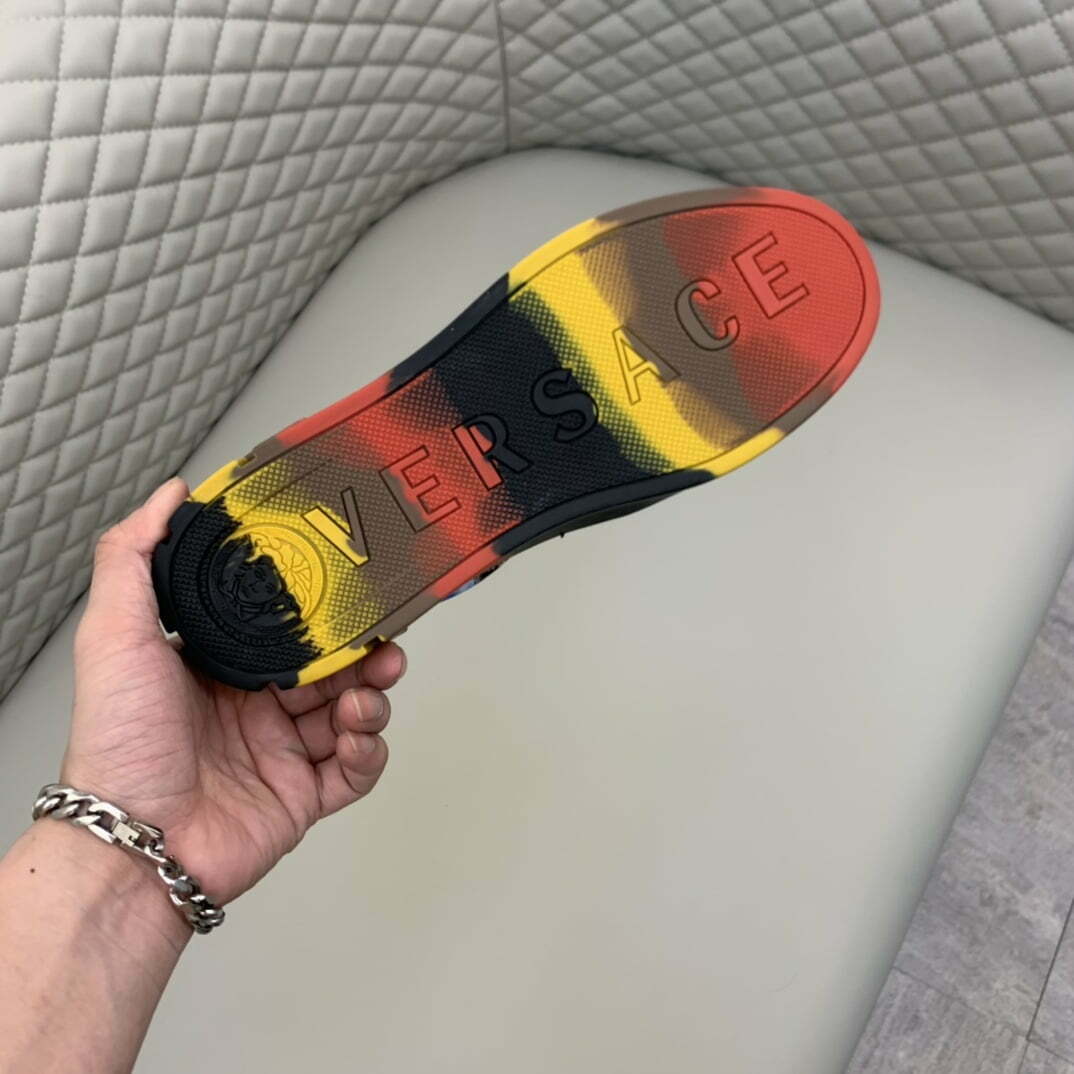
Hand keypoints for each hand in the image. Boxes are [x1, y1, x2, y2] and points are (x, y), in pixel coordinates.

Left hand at [61, 477, 405, 904]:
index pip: (287, 625)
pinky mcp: (303, 795)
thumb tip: (169, 495)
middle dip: (365, 651)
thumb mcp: (114, 634)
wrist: (136, 843)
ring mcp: (282, 751)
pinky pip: (357, 768)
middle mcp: (254, 705)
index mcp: (219, 665)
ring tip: (367, 694)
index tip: (348, 587)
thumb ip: (133, 556)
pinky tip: (359, 735)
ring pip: (353, 711)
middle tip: (381, 642)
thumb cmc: (118, 746)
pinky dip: (370, 750)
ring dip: (373, 696)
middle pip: (331, 666)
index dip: (322, 606)